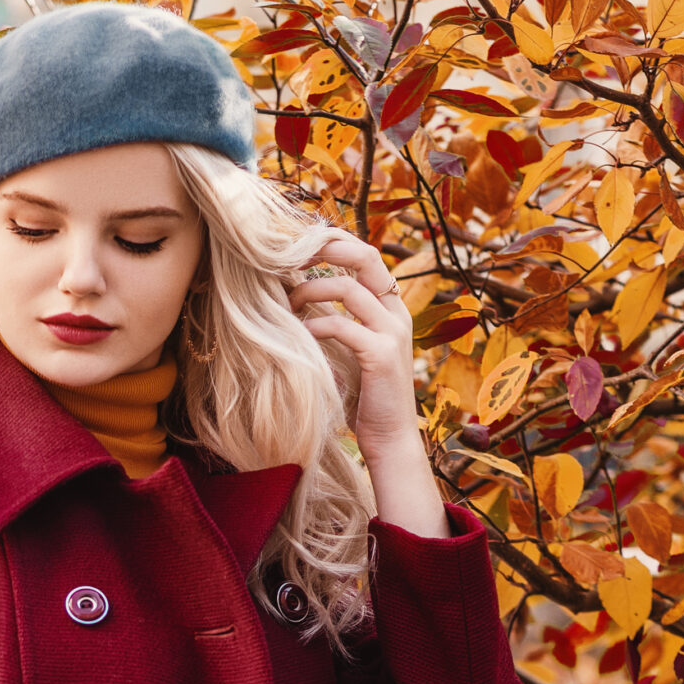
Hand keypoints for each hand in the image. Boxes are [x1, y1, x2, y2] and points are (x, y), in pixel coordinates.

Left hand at [286, 235, 447, 537]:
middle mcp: (396, 313)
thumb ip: (337, 324)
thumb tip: (297, 298)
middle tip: (291, 255)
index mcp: (391, 308)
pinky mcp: (381, 355)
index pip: (366, 256)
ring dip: (311, 290)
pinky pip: (342, 326)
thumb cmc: (364, 399)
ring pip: (349, 288)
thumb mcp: (351, 353)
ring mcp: (392, 332)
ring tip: (287, 303)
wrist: (390, 439)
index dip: (334, 243)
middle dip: (327, 247)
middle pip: (365, 256)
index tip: (300, 249)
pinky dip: (315, 326)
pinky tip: (298, 334)